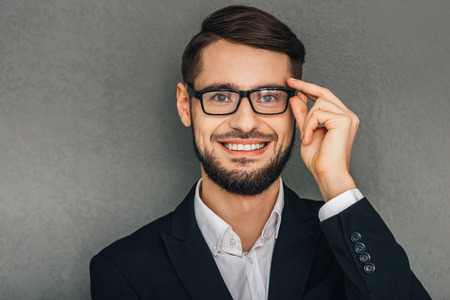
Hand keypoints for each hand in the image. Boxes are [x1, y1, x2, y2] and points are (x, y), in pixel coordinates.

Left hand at [287, 78, 358, 201]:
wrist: (327, 174)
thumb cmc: (319, 159)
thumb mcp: (306, 132)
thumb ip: (303, 115)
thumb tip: (296, 97)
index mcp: (341, 118)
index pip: (325, 97)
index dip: (309, 88)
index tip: (293, 82)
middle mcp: (348, 115)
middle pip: (324, 93)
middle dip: (305, 86)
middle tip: (289, 82)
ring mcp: (348, 117)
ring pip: (319, 104)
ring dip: (307, 120)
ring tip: (306, 137)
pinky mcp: (344, 120)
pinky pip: (318, 113)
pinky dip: (309, 125)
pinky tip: (309, 138)